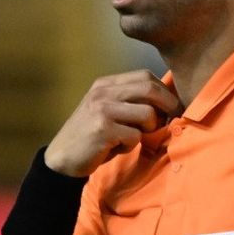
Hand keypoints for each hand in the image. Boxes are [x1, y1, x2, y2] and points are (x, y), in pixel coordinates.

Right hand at [44, 70, 179, 176]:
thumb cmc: (94, 136)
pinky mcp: (102, 129)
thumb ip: (132, 102)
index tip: (171, 108)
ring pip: (148, 114)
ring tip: (132, 137)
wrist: (62, 158)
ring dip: (148, 130)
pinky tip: (116, 147)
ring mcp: (101, 109)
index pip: (145, 76)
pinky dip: (131, 145)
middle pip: (151, 90)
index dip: (165, 92)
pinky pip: (136, 136)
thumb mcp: (110, 111)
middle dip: (168, 107)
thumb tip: (171, 102)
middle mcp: (103, 92)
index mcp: (106, 84)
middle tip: (168, 121)